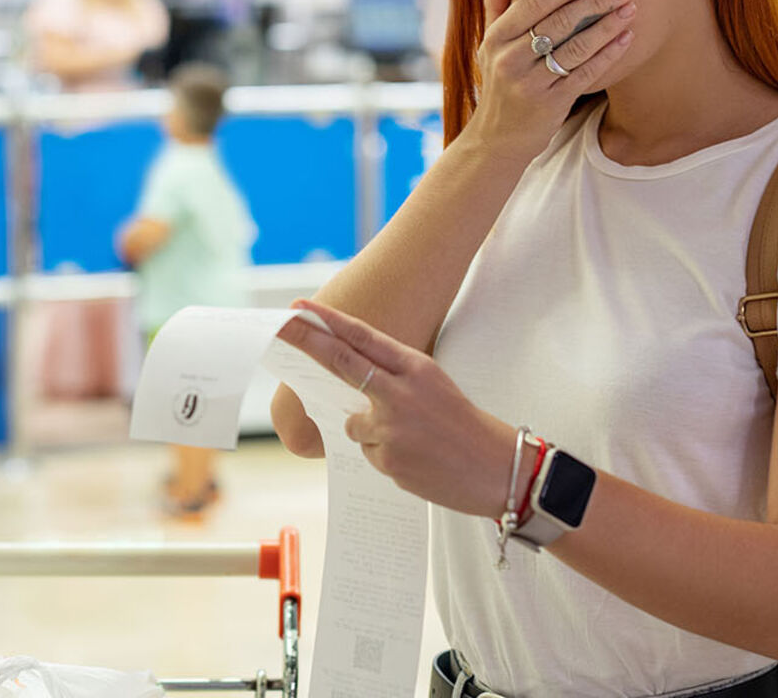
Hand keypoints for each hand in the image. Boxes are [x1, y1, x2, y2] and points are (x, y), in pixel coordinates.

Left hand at [277, 299, 516, 518]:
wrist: (497, 468)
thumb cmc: (463, 425)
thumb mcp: (433, 385)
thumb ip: (391, 379)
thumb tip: (345, 383)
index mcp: (416, 367)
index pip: (363, 337)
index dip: (328, 322)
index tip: (299, 308)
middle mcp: (400, 392)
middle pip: (341, 362)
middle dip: (307, 342)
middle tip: (280, 326)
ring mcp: (392, 427)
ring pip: (353, 423)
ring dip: (371, 431)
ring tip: (412, 441)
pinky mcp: (388, 459)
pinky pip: (368, 453)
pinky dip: (384, 456)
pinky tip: (415, 460)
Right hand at [460, 0, 637, 165]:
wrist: (497, 137)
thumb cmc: (500, 82)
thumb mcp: (488, 43)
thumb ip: (495, 3)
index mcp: (496, 38)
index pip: (534, 4)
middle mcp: (510, 59)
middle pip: (558, 23)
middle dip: (594, 1)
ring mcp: (531, 83)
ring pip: (576, 48)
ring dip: (607, 26)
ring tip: (629, 8)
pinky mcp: (551, 103)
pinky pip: (586, 73)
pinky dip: (608, 54)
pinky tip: (625, 38)